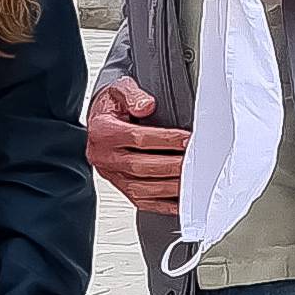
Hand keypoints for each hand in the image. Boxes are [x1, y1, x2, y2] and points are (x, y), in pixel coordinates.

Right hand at [87, 77, 188, 211]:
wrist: (98, 123)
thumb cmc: (112, 108)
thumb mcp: (119, 90)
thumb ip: (132, 94)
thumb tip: (146, 106)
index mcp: (103, 132)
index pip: (137, 138)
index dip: (165, 140)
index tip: (187, 140)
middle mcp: (104, 157)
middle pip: (141, 166)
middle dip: (172, 165)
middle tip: (195, 162)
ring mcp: (112, 176)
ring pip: (143, 188)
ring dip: (170, 186)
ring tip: (192, 180)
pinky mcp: (121, 189)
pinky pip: (143, 202)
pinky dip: (164, 204)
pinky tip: (181, 199)